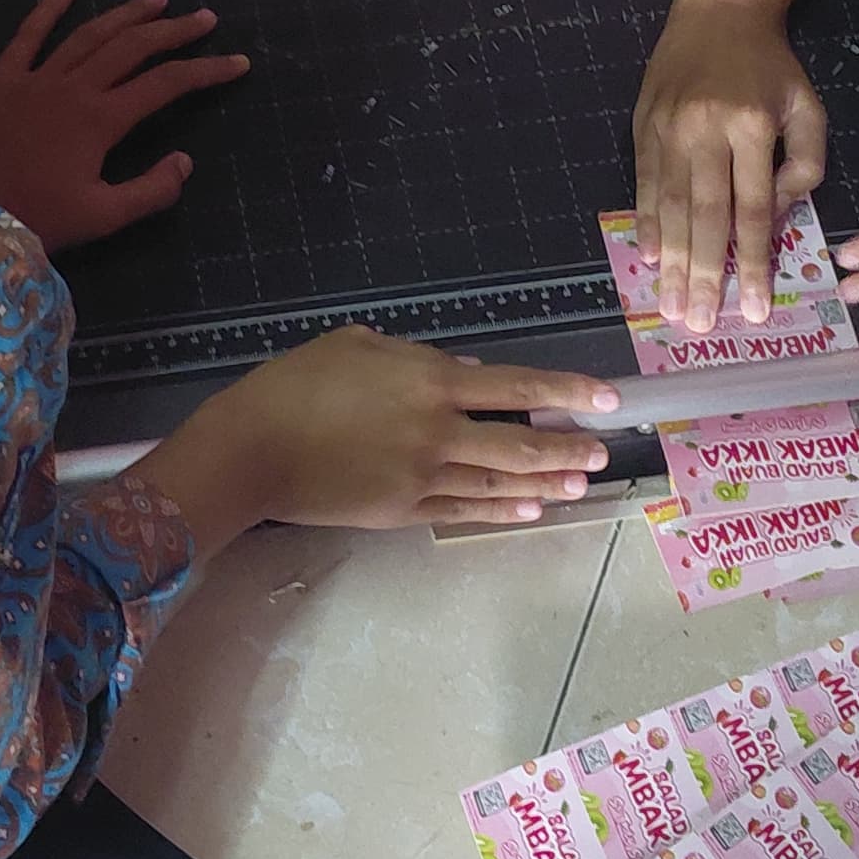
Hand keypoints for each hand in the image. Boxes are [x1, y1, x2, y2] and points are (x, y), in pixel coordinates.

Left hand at [0, 0, 248, 248]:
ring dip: (126, 14)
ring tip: (157, 0)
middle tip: (204, 19)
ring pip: (89, 34)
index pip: (166, 85)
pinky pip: (28, 35)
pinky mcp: (2, 79)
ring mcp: (36, 78)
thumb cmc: (31, 218)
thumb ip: (150, 191)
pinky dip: (48, 9)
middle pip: (133, 47)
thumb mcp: (100, 218)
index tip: (237, 63)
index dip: (206, 71)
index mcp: (101, 120)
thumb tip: (185, 161)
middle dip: (174, 31)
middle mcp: (74, 87)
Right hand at [136, 329, 619, 538]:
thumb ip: (415, 356)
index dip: (566, 391)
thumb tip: (469, 372)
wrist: (252, 450)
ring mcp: (422, 476)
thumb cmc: (295, 385)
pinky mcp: (402, 512)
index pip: (515, 385)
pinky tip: (532, 509)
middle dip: (567, 447)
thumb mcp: (355, 346)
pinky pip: (465, 510)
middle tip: (601, 450)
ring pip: (499, 481)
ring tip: (581, 483)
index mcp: (428, 381)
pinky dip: (502, 510)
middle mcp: (437, 431)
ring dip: (545, 482)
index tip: (607, 397)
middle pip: (519, 442)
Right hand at [633, 0, 828, 332]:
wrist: (718, 10)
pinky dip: (647, 223)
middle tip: (699, 324)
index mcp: (751, 127)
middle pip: (706, 218)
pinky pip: (645, 184)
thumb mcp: (806, 107)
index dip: (753, 264)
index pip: (754, 210)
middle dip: (704, 276)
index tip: (754, 309)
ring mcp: (668, 129)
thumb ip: (803, 165)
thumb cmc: (770, 66)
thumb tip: (778, 218)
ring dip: (671, 263)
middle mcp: (705, 131)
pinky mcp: (643, 126)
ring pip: (671, 208)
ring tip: (671, 306)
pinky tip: (649, 257)